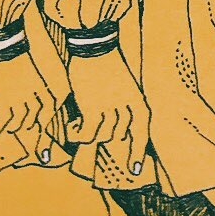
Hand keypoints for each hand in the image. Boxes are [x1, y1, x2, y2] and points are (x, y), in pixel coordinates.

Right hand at [0, 51, 54, 155]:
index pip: (49, 103)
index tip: (41, 120)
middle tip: (20, 126)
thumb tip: (19, 82)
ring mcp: (16, 101)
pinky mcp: (2, 104)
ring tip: (3, 126)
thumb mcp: (26, 66)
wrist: (3, 48)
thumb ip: (27, 78)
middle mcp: (29, 95)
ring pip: (17, 123)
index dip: (46, 114)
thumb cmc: (11, 52)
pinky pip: (0, 122)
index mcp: (38, 84)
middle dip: (27, 124)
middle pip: (33, 117)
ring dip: (11, 127)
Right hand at [66, 49, 149, 177]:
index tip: (134, 169)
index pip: (142, 131)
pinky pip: (86, 134)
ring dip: (90, 132)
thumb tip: (118, 131)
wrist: (95, 45)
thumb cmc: (107, 63)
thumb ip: (123, 106)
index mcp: (138, 99)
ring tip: (80, 122)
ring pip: (101, 136)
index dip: (138, 152)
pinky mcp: (93, 109)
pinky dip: (78, 134)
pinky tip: (73, 126)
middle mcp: (127, 107)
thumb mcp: (124, 84)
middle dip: (105, 132)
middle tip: (93, 124)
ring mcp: (111, 109)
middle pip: (117, 135)